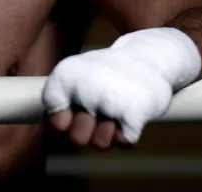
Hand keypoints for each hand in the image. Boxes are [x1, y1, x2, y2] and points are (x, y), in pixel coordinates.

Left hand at [41, 46, 174, 148]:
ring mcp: (108, 100)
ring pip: (100, 144)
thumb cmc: (105, 74)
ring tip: (115, 110)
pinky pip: (123, 143)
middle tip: (98, 111)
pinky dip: (127, 134)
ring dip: (109, 133)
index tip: (76, 109)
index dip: (66, 124)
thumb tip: (56, 131)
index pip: (54, 123)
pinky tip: (129, 115)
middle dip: (89, 132)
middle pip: (76, 139)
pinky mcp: (133, 111)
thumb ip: (58, 103)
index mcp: (64, 76)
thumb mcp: (74, 77)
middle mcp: (84, 87)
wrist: (147, 56)